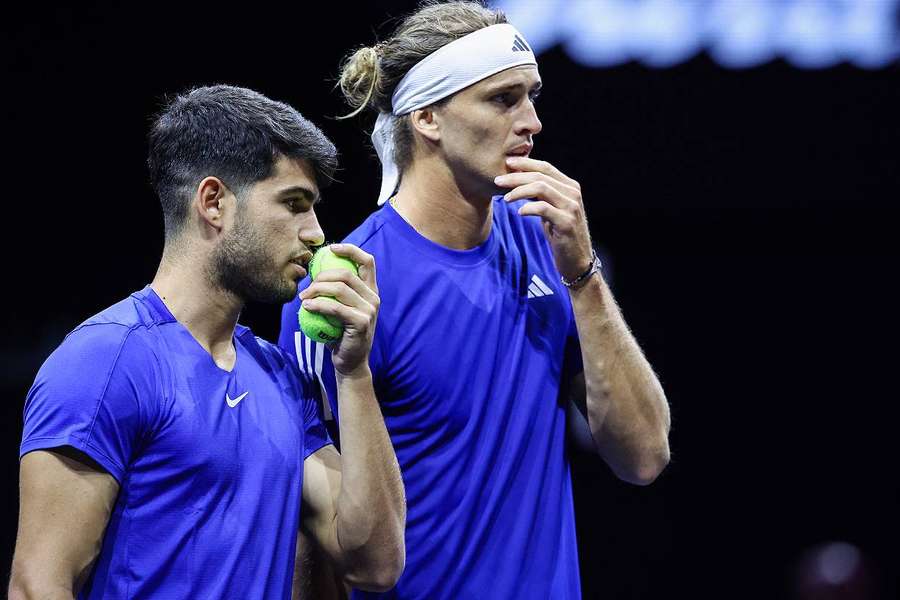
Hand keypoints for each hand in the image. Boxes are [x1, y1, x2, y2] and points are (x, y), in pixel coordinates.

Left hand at [298, 244, 378, 377]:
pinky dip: (317, 304)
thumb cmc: (341, 334)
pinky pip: (334, 307)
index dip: (350, 250)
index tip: (331, 249)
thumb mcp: (342, 310)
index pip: (367, 261)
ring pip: (339, 289)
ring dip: (316, 290)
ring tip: (303, 298)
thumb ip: (337, 293)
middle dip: (322, 276)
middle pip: (346, 274)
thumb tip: (315, 272)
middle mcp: (374, 298)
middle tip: (307, 286)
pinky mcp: (361, 322)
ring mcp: (369, 310)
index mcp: (371, 291)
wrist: (350, 362)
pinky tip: (306, 306)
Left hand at [495, 156, 593, 280]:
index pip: (546, 167)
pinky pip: (543, 209)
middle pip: (540, 176)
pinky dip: (528, 208)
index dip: (526, 163)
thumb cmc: (560, 234)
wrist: (577, 260)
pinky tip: (519, 212)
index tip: (507, 163)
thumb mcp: (552, 209)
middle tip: (497, 181)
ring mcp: (571, 207)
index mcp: (570, 186)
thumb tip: (519, 179)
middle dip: (516, 177)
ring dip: (519, 191)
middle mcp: (573, 193)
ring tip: (505, 198)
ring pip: (541, 188)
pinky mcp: (566, 222)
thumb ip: (542, 194)